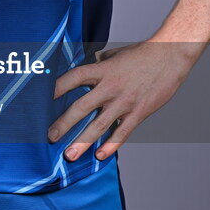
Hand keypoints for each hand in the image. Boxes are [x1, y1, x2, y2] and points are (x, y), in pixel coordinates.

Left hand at [48, 40, 200, 161]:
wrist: (170, 56)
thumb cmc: (141, 54)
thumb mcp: (114, 55)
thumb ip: (98, 65)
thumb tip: (84, 69)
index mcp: (101, 70)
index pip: (72, 78)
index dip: (55, 89)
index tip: (39, 100)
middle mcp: (110, 87)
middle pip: (81, 106)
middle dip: (63, 124)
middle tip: (49, 138)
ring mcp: (124, 101)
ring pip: (99, 125)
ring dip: (82, 142)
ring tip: (69, 155)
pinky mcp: (138, 112)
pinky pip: (122, 133)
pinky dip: (110, 146)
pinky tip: (99, 155)